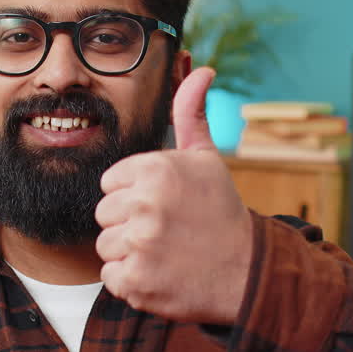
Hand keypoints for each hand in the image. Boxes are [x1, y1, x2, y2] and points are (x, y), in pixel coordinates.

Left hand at [95, 67, 252, 324]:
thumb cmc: (220, 212)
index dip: (134, 196)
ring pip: (105, 247)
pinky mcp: (137, 281)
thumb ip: (190, 115)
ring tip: (165, 252)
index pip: (110, 183)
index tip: (164, 205)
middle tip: (167, 231)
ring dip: (130, 254)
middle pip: (104, 215)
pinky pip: (110, 277)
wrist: (248, 272)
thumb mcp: (207, 159)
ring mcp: (141, 244)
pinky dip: (131, 282)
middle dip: (129, 225)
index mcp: (156, 169)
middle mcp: (146, 203)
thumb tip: (201, 70)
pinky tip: (161, 273)